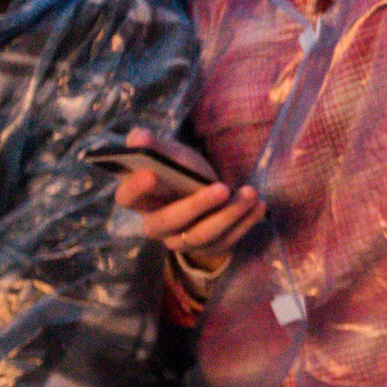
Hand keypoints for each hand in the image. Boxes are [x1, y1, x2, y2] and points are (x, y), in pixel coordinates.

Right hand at [111, 127, 262, 276]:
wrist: (208, 194)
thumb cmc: (182, 172)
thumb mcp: (172, 155)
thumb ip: (156, 146)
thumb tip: (137, 138)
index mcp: (140, 199)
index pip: (127, 198)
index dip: (136, 188)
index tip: (152, 174)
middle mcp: (155, 225)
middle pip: (167, 221)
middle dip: (195, 205)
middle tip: (222, 188)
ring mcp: (181, 241)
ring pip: (201, 234)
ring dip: (229, 214)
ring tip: (250, 194)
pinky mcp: (208, 249)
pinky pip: (226, 241)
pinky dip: (245, 223)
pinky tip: (259, 206)